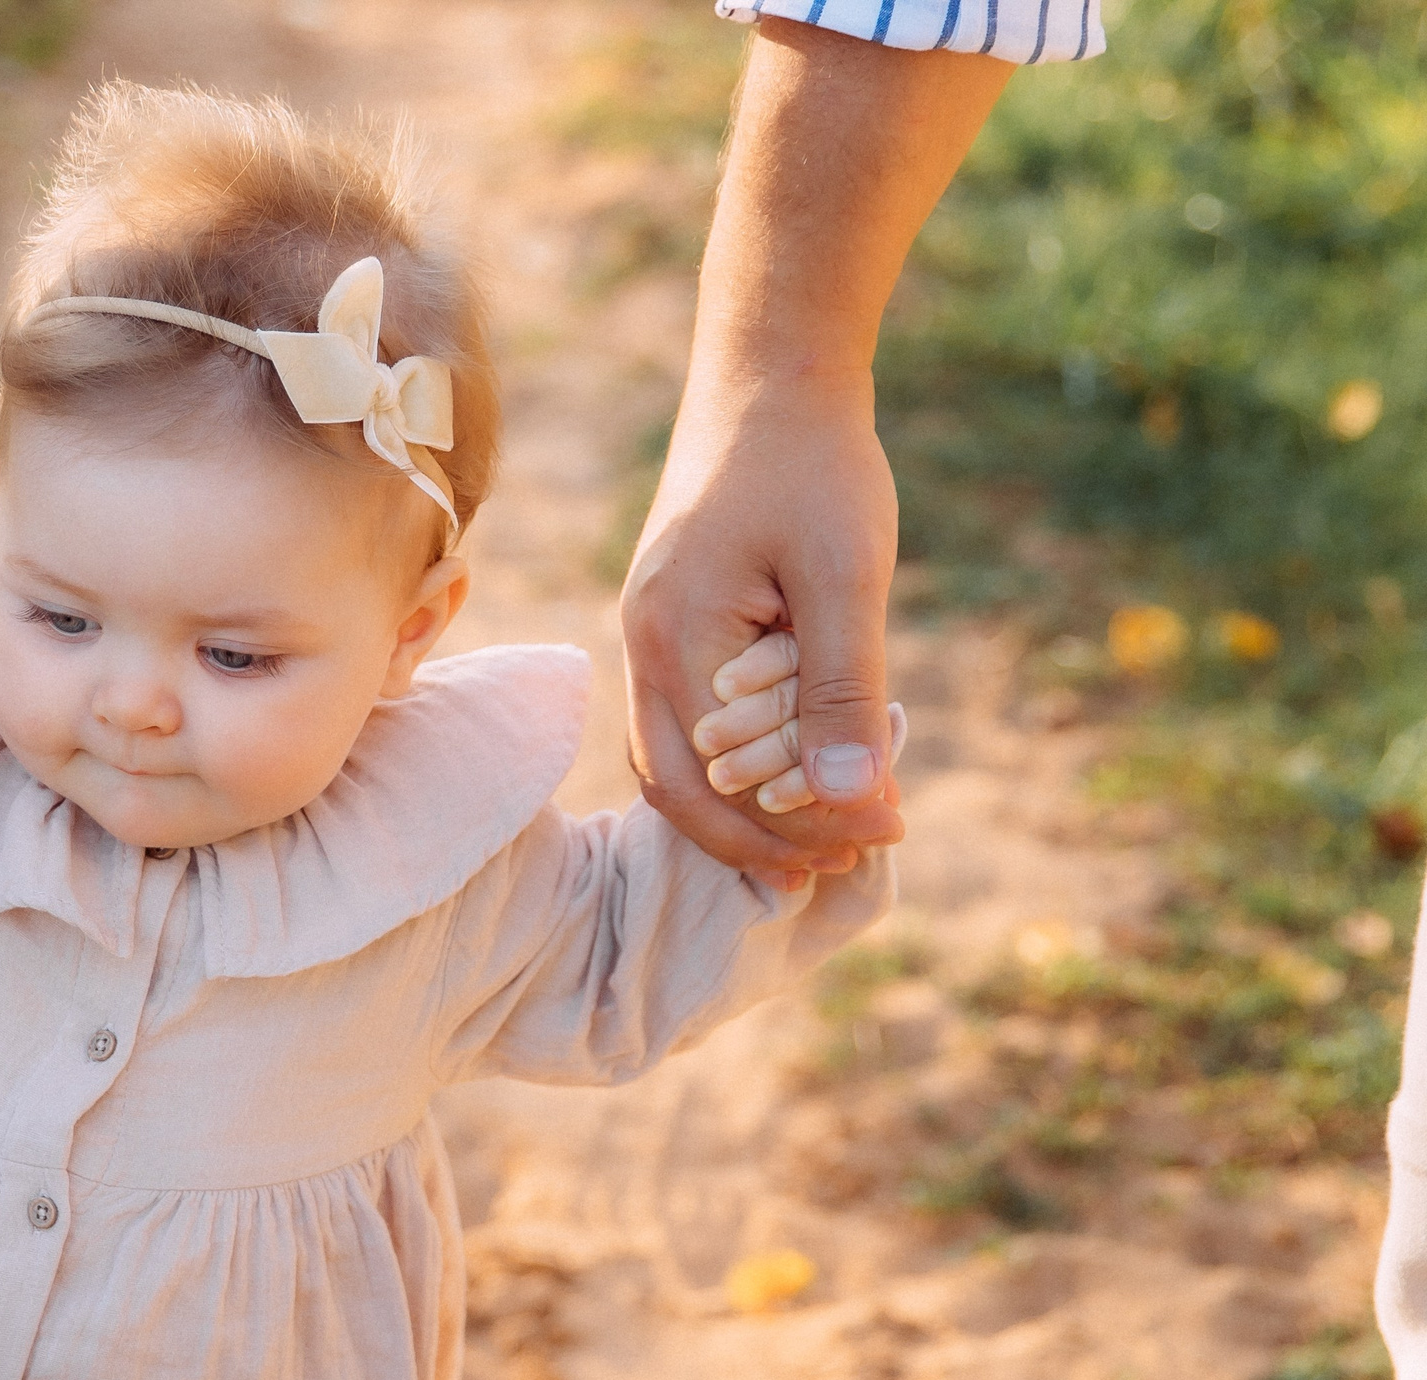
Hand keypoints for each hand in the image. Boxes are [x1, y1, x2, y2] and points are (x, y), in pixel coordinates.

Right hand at [621, 370, 905, 886]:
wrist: (771, 371)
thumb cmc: (814, 465)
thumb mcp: (846, 578)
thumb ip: (843, 693)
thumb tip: (855, 806)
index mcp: (673, 644)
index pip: (718, 783)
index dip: (795, 829)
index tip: (878, 838)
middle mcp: (643, 648)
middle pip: (678, 789)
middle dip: (759, 839)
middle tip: (843, 865)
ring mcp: (650, 634)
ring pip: (677, 760)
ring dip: (744, 808)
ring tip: (821, 836)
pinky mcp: (674, 619)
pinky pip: (690, 719)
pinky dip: (738, 762)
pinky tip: (796, 766)